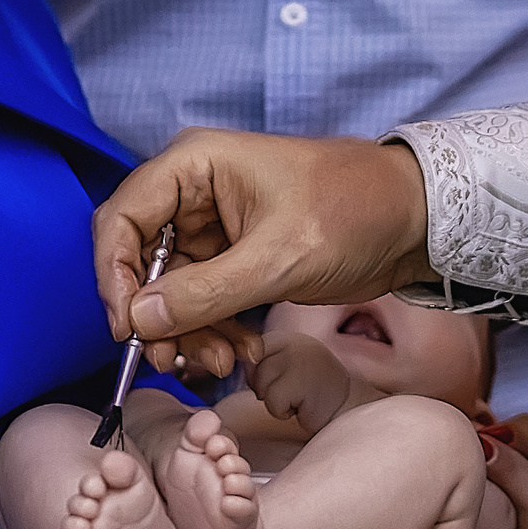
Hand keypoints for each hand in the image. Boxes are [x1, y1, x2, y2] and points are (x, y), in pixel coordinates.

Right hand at [95, 132, 432, 378]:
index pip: (122, 219)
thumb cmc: (356, 211)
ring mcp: (214, 228)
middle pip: (141, 261)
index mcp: (195, 166)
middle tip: (172, 361)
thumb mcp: (279, 258)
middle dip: (156, 316)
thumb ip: (206, 292)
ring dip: (188, 333)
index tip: (127, 328)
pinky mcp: (235, 259)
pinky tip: (241, 353)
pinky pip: (203, 302)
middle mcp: (194, 193)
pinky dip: (214, 331)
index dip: (114, 276)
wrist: (414, 221)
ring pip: (171, 291)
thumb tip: (141, 318)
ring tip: (221, 362)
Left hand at [249, 333, 352, 432]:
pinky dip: (283, 412)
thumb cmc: (308, 392)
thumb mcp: (281, 369)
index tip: (277, 382)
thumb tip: (237, 359)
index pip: (248, 351)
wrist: (344, 408)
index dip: (256, 374)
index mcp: (286, 337)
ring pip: (261, 386)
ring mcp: (302, 360)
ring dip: (275, 401)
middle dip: (265, 388)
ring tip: (298, 399)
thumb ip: (259, 361)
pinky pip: (274, 403)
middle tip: (291, 392)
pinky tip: (303, 407)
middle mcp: (295, 342)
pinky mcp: (306, 383)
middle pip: (252, 369)